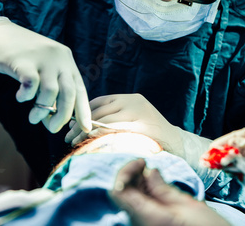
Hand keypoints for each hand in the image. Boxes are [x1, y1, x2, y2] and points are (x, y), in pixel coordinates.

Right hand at [0, 15, 91, 132]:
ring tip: (33, 118)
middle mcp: (59, 58)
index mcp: (67, 61)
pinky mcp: (23, 59)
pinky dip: (26, 96)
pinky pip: (31, 83)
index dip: (83, 111)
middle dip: (62, 115)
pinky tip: (20, 97)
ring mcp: (42, 57)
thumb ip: (51, 91)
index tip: (85, 129)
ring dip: (42, 110)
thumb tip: (55, 122)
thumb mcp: (43, 70)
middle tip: (53, 129)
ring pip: (50, 91)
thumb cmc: (22, 59)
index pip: (80, 90)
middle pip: (68, 92)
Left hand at [65, 94, 181, 152]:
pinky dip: (97, 137)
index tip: (71, 122)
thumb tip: (85, 122)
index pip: (100, 100)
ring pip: (103, 120)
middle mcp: (134, 102)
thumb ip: (116, 116)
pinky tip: (87, 144)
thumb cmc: (151, 136)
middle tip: (67, 135)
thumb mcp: (134, 119)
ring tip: (74, 142)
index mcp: (131, 98)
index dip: (83, 111)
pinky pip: (113, 131)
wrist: (177, 145)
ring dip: (85, 132)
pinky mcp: (141, 128)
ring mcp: (139, 114)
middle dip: (81, 123)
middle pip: (100, 110)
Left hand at [109, 159, 230, 225]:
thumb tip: (149, 171)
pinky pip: (140, 207)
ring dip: (138, 183)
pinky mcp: (151, 225)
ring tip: (155, 174)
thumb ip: (162, 188)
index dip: (125, 171)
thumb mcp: (187, 205)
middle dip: (132, 175)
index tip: (142, 161)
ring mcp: (145, 225)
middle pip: (123, 194)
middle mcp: (140, 223)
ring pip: (131, 199)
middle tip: (148, 164)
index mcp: (147, 217)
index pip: (118, 190)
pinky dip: (145, 193)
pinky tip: (158, 187)